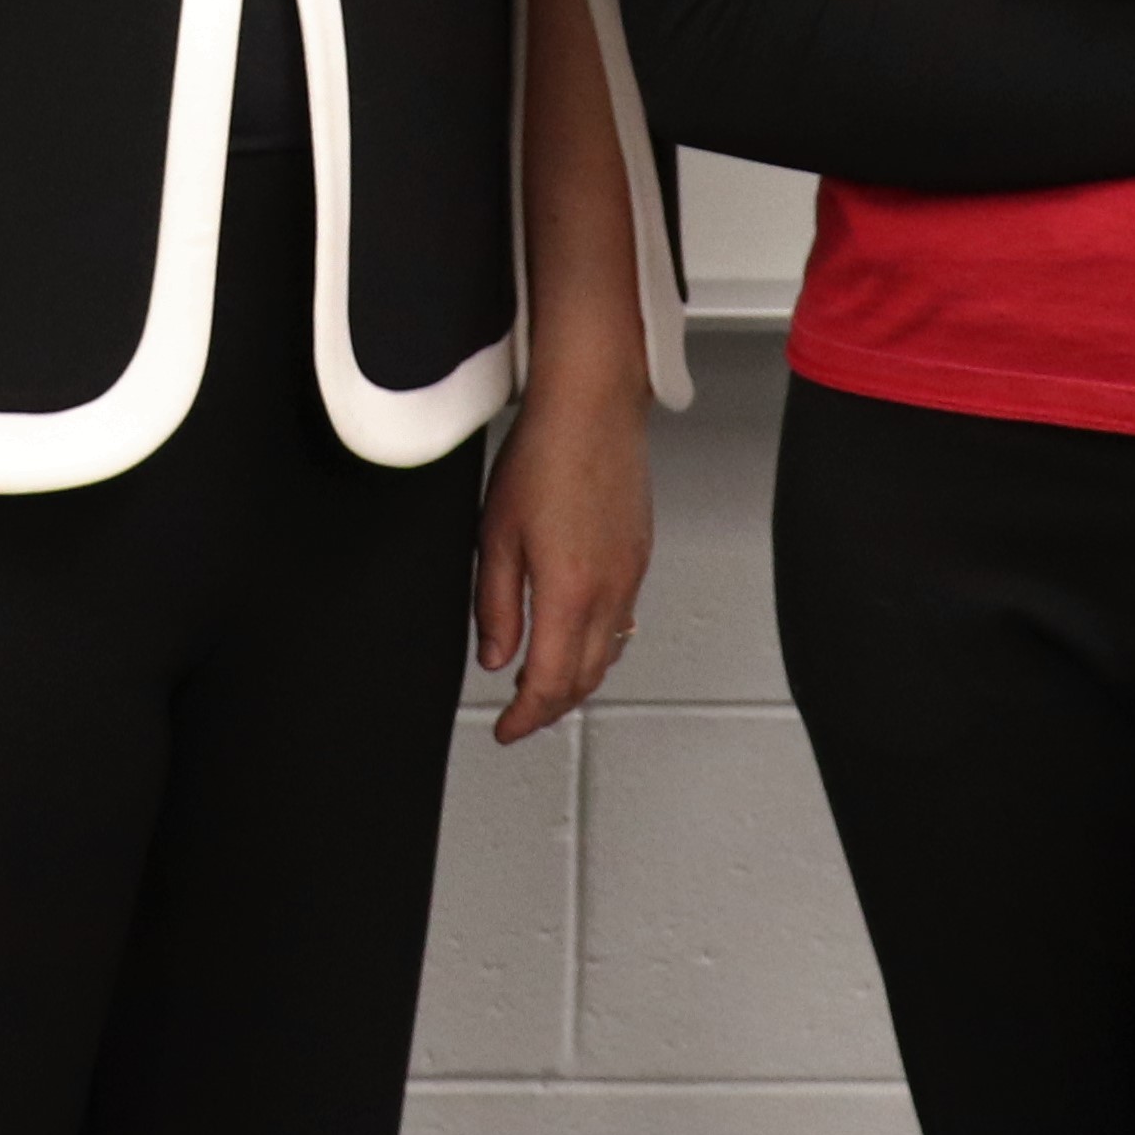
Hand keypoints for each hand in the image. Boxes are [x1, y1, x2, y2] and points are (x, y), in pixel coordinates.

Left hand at [475, 380, 651, 743]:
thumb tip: (495, 657)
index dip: (525, 717)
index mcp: (568, 591)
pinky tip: (574, 636)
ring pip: (607, 655)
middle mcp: (609, 591)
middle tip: (519, 715)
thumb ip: (494, 605)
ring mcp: (630, 575)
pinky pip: (621, 623)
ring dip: (574, 680)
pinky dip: (596, 647)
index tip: (505, 729)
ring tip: (542, 683)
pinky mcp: (639, 557)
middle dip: (550, 708)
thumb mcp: (495, 534)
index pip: (548, 682)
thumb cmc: (544, 454)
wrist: (593, 405)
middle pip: (583, 679)